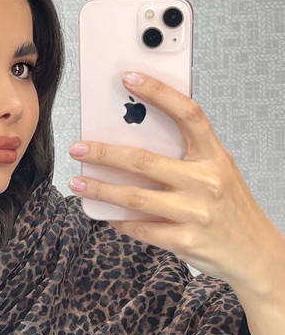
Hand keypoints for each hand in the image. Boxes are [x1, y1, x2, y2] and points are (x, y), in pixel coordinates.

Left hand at [69, 71, 284, 291]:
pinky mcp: (185, 242)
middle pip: (144, 160)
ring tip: (77, 183)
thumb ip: (186, 158)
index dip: (158, 92)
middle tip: (78, 148)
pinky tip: (106, 215)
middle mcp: (207, 182)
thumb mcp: (218, 174)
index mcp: (215, 157)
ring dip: (100, 190)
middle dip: (104, 153)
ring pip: (134, 197)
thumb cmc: (232, 210)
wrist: (256, 255)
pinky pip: (141, 229)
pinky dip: (119, 221)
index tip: (129, 78)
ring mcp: (196, 213)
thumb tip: (135, 140)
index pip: (188, 114)